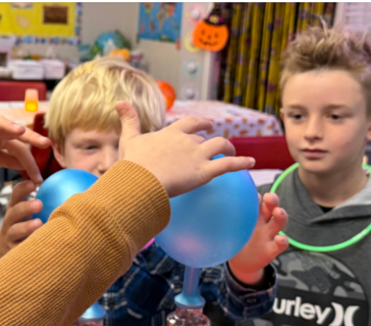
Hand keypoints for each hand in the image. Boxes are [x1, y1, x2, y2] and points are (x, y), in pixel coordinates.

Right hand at [0, 180, 42, 255]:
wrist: (3, 247)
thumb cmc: (24, 224)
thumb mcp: (27, 212)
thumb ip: (41, 202)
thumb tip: (70, 189)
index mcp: (15, 207)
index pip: (16, 194)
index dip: (23, 188)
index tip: (34, 183)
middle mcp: (10, 220)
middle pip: (15, 211)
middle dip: (26, 207)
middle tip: (39, 204)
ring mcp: (10, 235)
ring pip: (15, 231)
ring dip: (26, 227)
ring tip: (39, 223)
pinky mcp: (12, 250)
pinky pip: (19, 249)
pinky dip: (27, 246)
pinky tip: (40, 245)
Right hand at [115, 102, 255, 196]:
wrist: (141, 180)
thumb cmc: (133, 163)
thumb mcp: (129, 139)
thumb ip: (129, 120)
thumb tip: (119, 101)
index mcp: (172, 133)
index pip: (190, 123)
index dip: (200, 123)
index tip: (205, 125)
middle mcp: (188, 141)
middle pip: (205, 138)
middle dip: (212, 139)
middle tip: (217, 144)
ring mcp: (198, 156)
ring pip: (220, 146)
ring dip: (229, 149)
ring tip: (234, 153)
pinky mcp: (204, 172)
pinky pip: (228, 165)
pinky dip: (242, 162)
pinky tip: (252, 163)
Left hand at [229, 192, 288, 285]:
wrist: (241, 263)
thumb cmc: (235, 240)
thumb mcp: (229, 228)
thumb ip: (223, 218)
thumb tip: (207, 206)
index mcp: (253, 214)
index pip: (258, 201)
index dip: (257, 196)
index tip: (252, 195)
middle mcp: (263, 222)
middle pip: (272, 207)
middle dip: (273, 200)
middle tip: (269, 198)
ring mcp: (269, 235)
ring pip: (279, 221)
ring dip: (281, 215)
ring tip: (278, 212)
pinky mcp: (272, 249)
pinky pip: (281, 244)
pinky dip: (282, 241)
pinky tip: (279, 239)